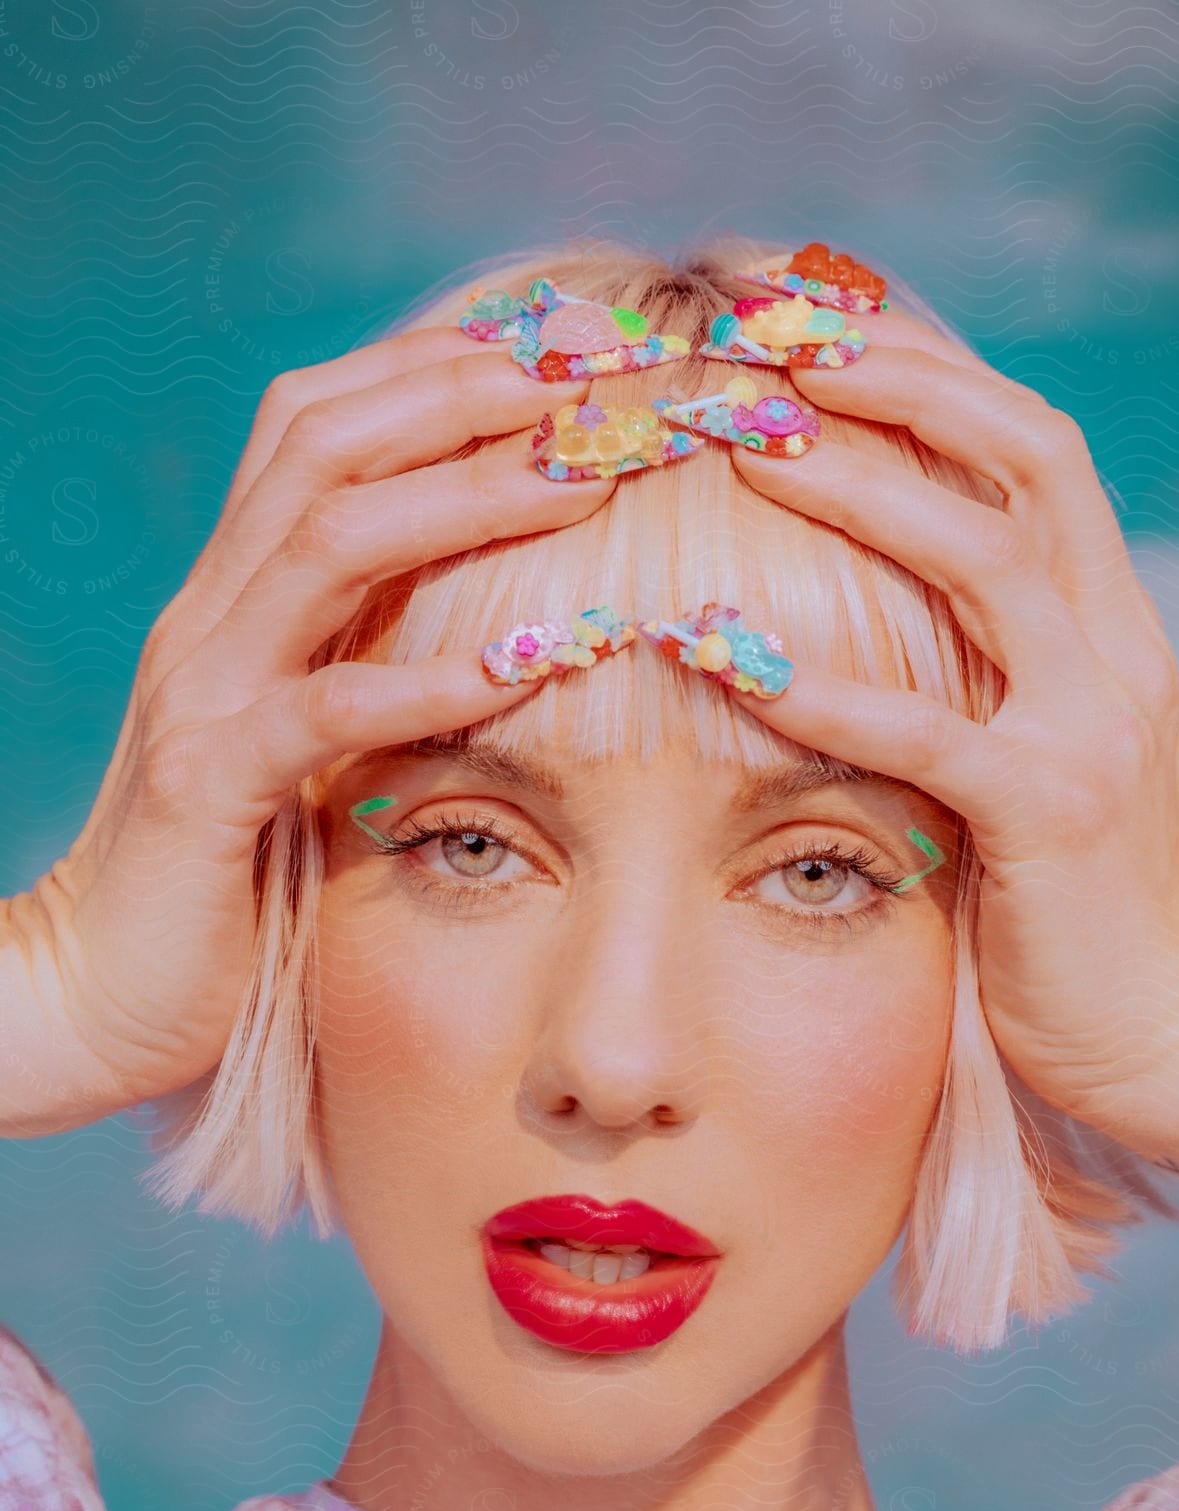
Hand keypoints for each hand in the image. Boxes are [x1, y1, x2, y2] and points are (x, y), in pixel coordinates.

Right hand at [1, 330, 607, 1134]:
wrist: (98, 985)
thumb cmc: (229, 867)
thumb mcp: (299, 735)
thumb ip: (360, 657)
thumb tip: (487, 607)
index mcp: (234, 594)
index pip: (313, 423)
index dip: (428, 368)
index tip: (551, 355)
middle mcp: (210, 617)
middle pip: (320, 444)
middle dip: (455, 397)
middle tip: (579, 392)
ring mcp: (200, 693)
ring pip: (324, 541)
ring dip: (460, 499)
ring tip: (576, 486)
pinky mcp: (209, 788)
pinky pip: (324, 709)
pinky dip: (427, 678)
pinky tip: (522, 664)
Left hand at [730, 312, 1178, 1175]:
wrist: (1164, 1032)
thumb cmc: (1062, 897)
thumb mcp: (1019, 750)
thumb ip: (960, 670)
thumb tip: (831, 604)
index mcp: (1099, 617)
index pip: (1019, 443)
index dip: (916, 366)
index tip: (798, 318)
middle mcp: (1110, 645)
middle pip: (1014, 455)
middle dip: (890, 379)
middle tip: (758, 340)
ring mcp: (1092, 725)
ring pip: (980, 559)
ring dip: (857, 486)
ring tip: (739, 440)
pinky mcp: (1052, 817)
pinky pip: (931, 734)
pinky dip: (826, 687)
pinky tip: (725, 653)